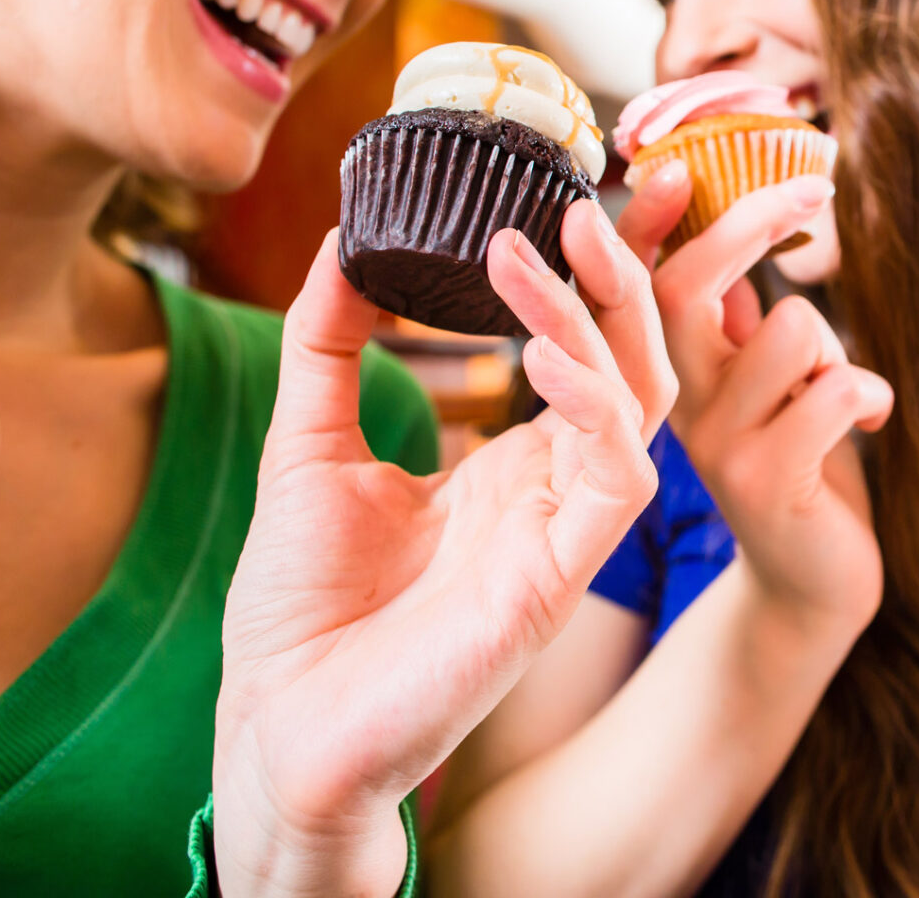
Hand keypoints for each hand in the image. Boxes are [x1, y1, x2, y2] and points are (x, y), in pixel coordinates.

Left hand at [213, 202, 674, 897]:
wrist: (280, 723)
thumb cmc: (302, 605)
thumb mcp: (311, 445)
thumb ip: (331, 346)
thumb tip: (345, 242)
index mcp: (514, 465)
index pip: (587, 350)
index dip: (599, 277)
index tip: (576, 194)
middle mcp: (554, 490)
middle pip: (633, 360)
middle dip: (621, 277)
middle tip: (577, 202)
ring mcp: (565, 531)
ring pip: (638, 401)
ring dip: (596, 317)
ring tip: (528, 248)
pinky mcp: (562, 575)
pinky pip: (619, 474)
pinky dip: (595, 401)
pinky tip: (542, 350)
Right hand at [620, 165, 892, 627]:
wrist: (816, 583)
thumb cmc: (802, 466)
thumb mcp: (765, 384)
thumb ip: (739, 323)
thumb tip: (729, 224)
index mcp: (671, 374)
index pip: (639, 283)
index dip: (646, 222)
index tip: (678, 163)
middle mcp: (677, 405)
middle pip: (688, 288)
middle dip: (753, 224)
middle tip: (818, 190)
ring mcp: (716, 446)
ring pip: (790, 327)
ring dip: (837, 348)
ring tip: (841, 393)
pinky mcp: (766, 480)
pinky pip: (836, 388)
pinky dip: (871, 395)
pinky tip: (869, 425)